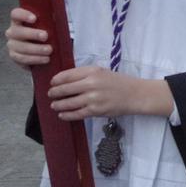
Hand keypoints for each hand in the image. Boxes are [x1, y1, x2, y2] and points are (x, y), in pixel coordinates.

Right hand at [6, 7, 50, 69]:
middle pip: (18, 32)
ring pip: (20, 47)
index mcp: (18, 20)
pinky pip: (22, 59)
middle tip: (45, 36)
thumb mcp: (47, 24)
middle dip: (32, 34)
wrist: (43, 48)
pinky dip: (35, 59)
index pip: (16, 14)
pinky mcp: (15, 57)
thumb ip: (50, 20)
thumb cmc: (46, 31)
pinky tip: (46, 59)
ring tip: (49, 50)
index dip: (23, 15)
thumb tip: (60, 18)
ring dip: (36, 49)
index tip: (35, 18)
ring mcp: (12, 45)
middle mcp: (12, 32)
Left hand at [46, 67, 172, 120]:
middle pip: (65, 89)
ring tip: (54, 105)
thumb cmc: (117, 82)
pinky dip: (67, 115)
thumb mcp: (101, 72)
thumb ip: (84, 74)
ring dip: (58, 105)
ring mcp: (93, 98)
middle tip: (50, 94)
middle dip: (54, 93)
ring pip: (69, 103)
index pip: (67, 75)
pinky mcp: (96, 111)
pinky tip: (62, 114)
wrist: (134, 94)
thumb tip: (64, 80)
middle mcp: (91, 84)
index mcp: (92, 71)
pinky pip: (77, 114)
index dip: (56, 80)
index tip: (51, 83)